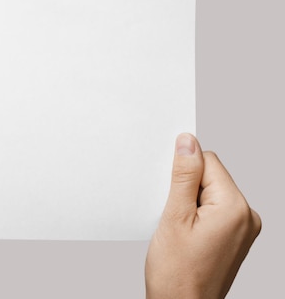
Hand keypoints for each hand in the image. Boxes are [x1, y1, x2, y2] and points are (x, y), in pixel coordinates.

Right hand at [145, 133, 260, 297]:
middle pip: (211, 176)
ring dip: (189, 202)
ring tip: (178, 228)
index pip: (209, 162)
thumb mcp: (174, 217)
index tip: (168, 191)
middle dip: (186, 187)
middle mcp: (247, 217)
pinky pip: (214, 209)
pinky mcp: (235, 237)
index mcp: (235, 208)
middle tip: (172, 215)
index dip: (182, 172)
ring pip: (210, 192)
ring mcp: (243, 229)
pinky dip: (195, 214)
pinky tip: (184, 233)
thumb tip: (188, 142)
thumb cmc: (177, 274)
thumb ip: (183, 176)